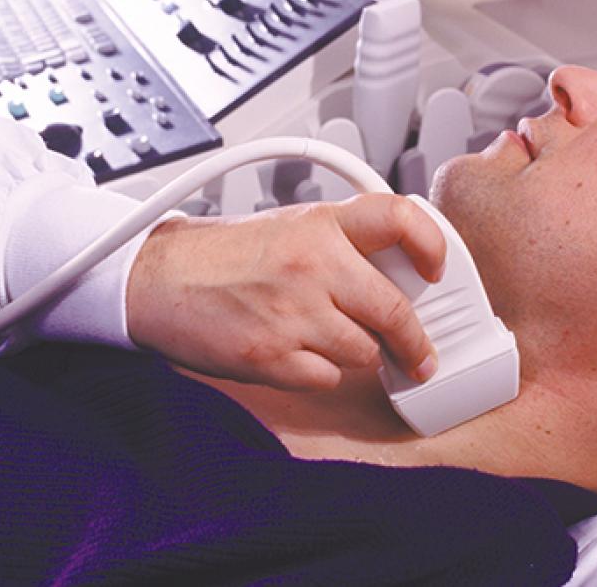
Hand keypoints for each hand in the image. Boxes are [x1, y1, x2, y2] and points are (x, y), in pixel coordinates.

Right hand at [126, 194, 445, 390]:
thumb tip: (396, 271)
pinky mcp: (272, 356)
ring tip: (329, 339)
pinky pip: (327, 378)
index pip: (399, 217)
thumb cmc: (220, 255)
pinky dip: (320, 373)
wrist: (158, 278)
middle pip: (396, 310)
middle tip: (419, 352)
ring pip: (365, 352)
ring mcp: (293, 312)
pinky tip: (296, 353)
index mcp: (319, 224)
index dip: (432, 243)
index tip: (438, 269)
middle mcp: (313, 264)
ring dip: (357, 352)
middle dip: (414, 340)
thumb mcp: (289, 227)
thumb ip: (342, 244)